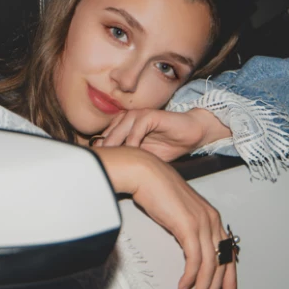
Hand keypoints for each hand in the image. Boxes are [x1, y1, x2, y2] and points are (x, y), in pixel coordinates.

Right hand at [92, 145, 236, 288]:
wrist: (144, 173)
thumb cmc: (156, 190)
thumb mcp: (178, 213)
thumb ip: (188, 229)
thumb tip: (189, 248)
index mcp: (213, 218)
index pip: (228, 254)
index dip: (229, 279)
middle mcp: (213, 221)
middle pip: (223, 264)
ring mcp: (202, 224)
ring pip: (210, 266)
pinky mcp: (189, 227)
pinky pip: (195, 260)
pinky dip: (190, 278)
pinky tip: (183, 287)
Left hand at [95, 108, 230, 161]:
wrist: (190, 134)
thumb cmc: (168, 146)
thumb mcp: (144, 157)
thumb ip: (128, 160)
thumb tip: (110, 173)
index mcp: (122, 127)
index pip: (103, 140)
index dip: (101, 154)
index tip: (98, 168)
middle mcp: (127, 119)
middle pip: (108, 135)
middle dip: (105, 152)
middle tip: (101, 166)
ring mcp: (138, 115)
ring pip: (119, 130)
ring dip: (116, 146)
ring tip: (114, 161)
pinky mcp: (150, 114)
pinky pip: (136, 128)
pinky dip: (133, 141)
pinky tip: (133, 153)